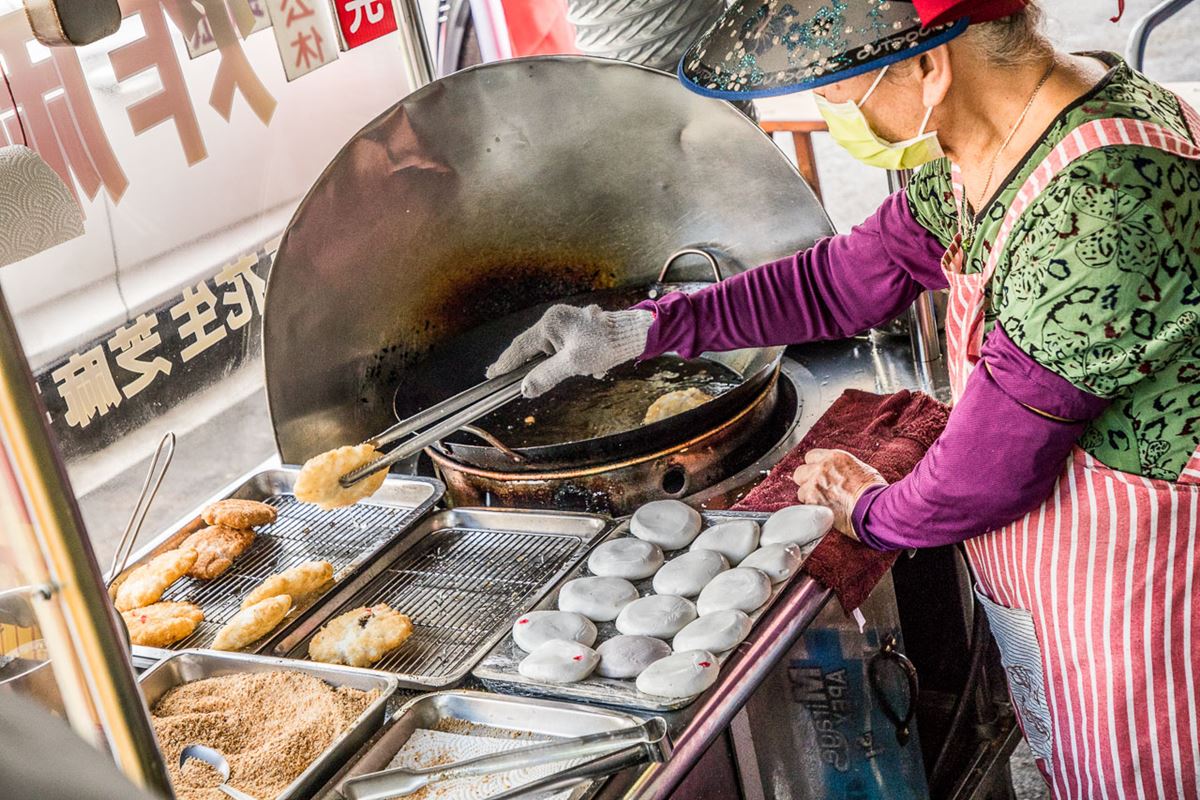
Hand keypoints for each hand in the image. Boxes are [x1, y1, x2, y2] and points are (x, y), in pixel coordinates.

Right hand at [486, 305, 653, 397]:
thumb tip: (525, 390)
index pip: (520, 347)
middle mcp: (556, 320)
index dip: (505, 363)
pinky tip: (588, 369)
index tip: (491, 375)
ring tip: (555, 377)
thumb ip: (547, 376)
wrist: (634, 334)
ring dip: (555, 366)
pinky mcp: (578, 331)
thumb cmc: (604, 345)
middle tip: (502, 377)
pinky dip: (569, 362)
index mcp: (550, 323)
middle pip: (533, 348)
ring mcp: (567, 324)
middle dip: (526, 366)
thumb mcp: (573, 364)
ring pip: (550, 351)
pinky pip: (564, 350)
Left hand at [792, 449, 885, 538]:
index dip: (814, 467)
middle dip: (806, 481)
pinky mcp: (812, 502)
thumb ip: (843, 469)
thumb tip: (840, 475)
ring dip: (809, 498)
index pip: (810, 457)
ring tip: (824, 504)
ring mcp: (814, 485)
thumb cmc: (874, 491)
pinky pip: (805, 506)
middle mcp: (821, 468)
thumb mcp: (862, 469)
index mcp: (834, 457)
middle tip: (818, 491)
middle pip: (800, 472)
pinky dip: (812, 510)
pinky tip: (823, 513)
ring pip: (801, 491)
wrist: (873, 508)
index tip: (818, 475)